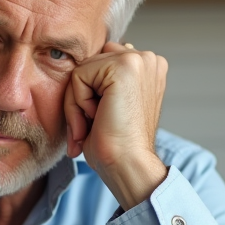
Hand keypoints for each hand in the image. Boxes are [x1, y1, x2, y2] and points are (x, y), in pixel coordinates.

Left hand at [64, 41, 169, 209]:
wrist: (128, 164)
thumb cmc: (117, 144)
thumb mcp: (109, 104)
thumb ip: (103, 81)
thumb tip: (84, 68)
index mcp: (147, 67)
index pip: (99, 62)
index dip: (90, 93)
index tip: (99, 120)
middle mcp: (147, 59)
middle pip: (88, 64)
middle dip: (82, 97)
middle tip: (93, 125)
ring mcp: (138, 60)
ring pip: (81, 71)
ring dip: (79, 102)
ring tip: (96, 122)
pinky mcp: (124, 66)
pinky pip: (78, 76)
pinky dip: (78, 103)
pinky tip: (97, 117)